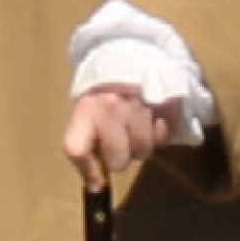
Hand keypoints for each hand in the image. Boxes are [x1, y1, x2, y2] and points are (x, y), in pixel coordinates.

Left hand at [64, 85, 190, 193]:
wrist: (130, 54)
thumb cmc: (103, 91)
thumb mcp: (86, 110)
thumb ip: (85, 142)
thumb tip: (95, 187)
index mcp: (86, 110)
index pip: (76, 150)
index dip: (87, 171)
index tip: (96, 182)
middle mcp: (110, 108)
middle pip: (117, 161)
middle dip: (120, 158)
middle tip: (121, 142)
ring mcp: (139, 106)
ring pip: (143, 151)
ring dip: (141, 145)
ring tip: (136, 126)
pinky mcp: (163, 103)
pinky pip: (163, 136)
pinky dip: (159, 133)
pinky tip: (151, 119)